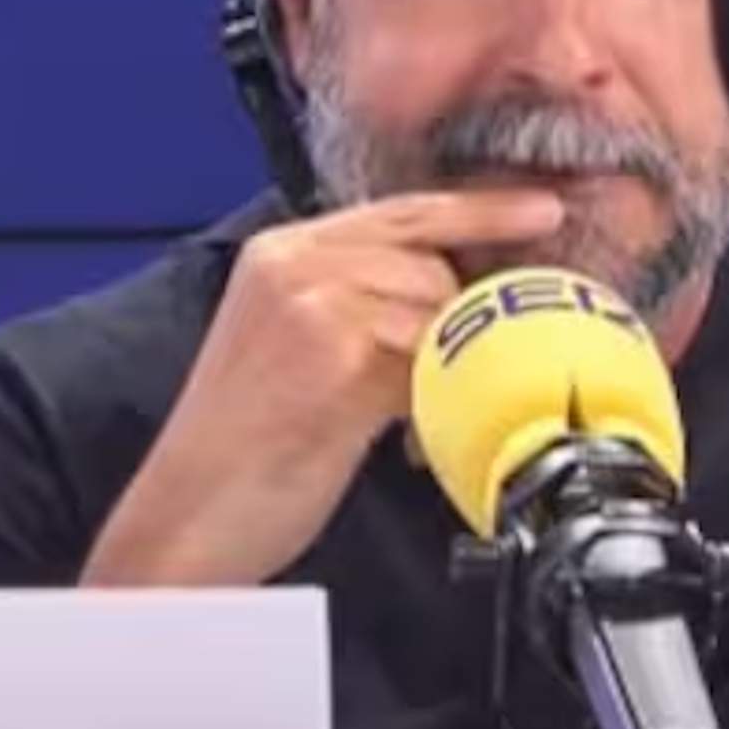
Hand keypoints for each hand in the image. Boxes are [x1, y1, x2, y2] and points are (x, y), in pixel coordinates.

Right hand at [80, 188, 564, 587]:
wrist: (186, 519)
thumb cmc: (245, 449)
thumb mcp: (296, 349)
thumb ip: (362, 306)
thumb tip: (456, 300)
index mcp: (281, 253)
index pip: (403, 211)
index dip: (480, 210)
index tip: (543, 210)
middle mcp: (293, 265)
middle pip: (430, 262)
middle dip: (469, 313)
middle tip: (489, 359)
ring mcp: (312, 305)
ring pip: (436, 313)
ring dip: (450, 370)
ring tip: (423, 421)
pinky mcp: (335, 357)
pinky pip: (428, 368)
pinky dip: (436, 409)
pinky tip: (413, 444)